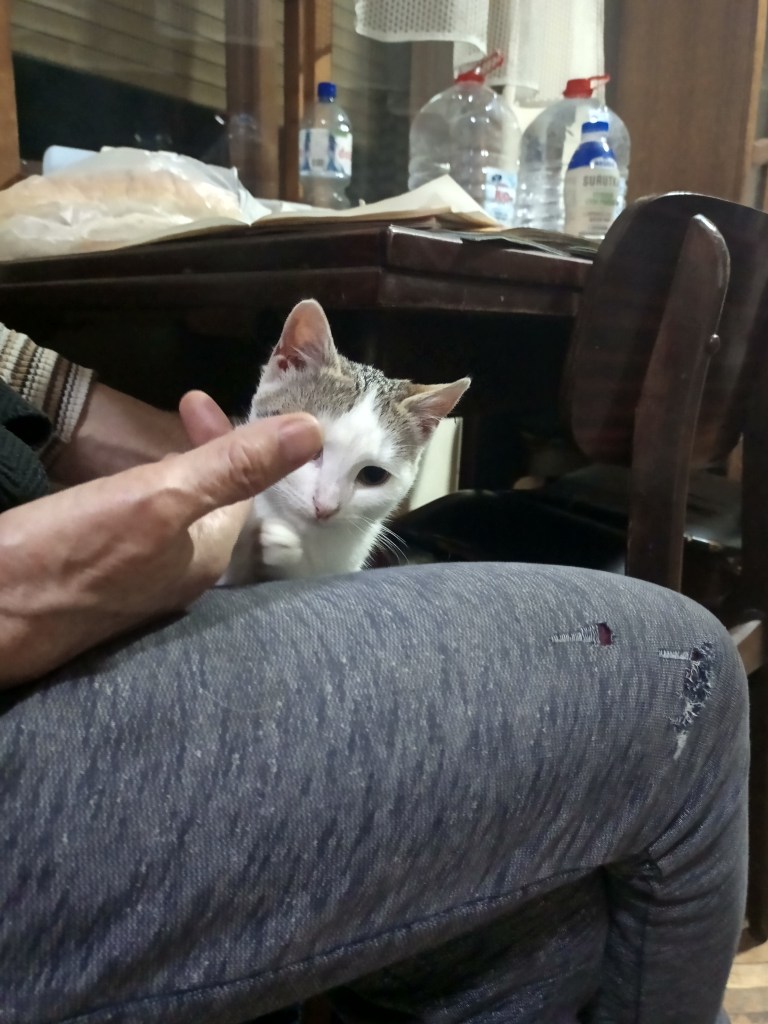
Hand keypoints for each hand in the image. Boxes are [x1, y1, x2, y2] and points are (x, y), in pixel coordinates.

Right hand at [0, 392, 321, 688]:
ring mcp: (143, 586)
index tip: (192, 399)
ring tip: (158, 443)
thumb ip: (233, 467)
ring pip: (177, 518)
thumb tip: (312, 432)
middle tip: (185, 408)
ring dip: (174, 474)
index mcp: (211, 556)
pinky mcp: (103, 586)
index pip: (245, 486)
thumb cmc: (70, 555)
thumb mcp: (158, 500)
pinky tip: (116, 492)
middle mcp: (185, 576)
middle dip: (206, 452)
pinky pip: (140, 534)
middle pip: (214, 502)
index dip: (231, 438)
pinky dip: (140, 500)